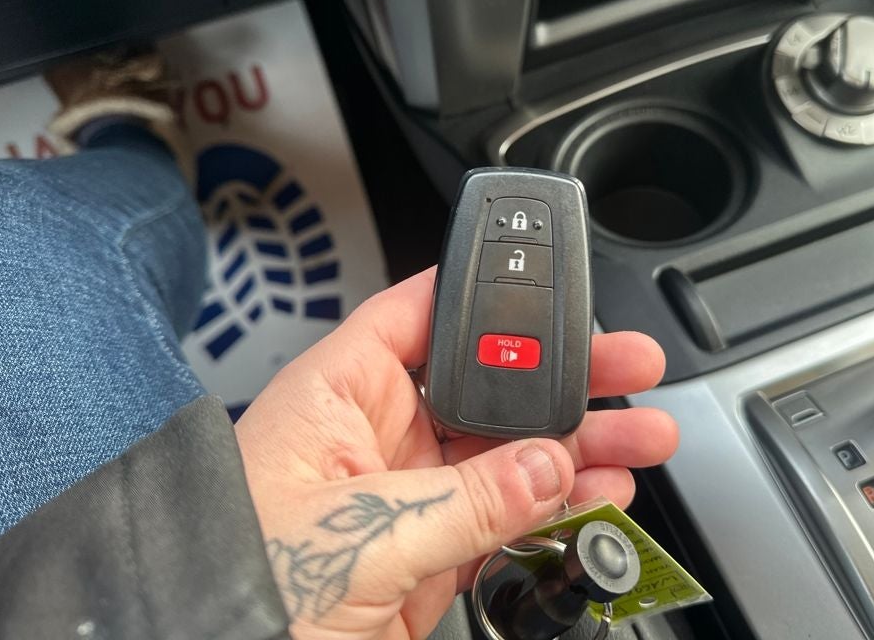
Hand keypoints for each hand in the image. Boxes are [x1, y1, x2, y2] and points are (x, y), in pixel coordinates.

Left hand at [234, 267, 676, 639]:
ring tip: (640, 436)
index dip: (485, 301)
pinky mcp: (426, 554)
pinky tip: (600, 495)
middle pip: (485, 386)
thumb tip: (542, 467)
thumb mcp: (354, 530)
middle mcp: (377, 436)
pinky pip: (505, 518)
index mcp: (338, 395)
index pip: (419, 318)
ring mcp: (408, 497)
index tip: (551, 292)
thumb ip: (459, 500)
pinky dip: (557, 509)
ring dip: (577, 446)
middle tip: (627, 364)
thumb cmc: (233, 582)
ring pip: (507, 455)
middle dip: (559, 376)